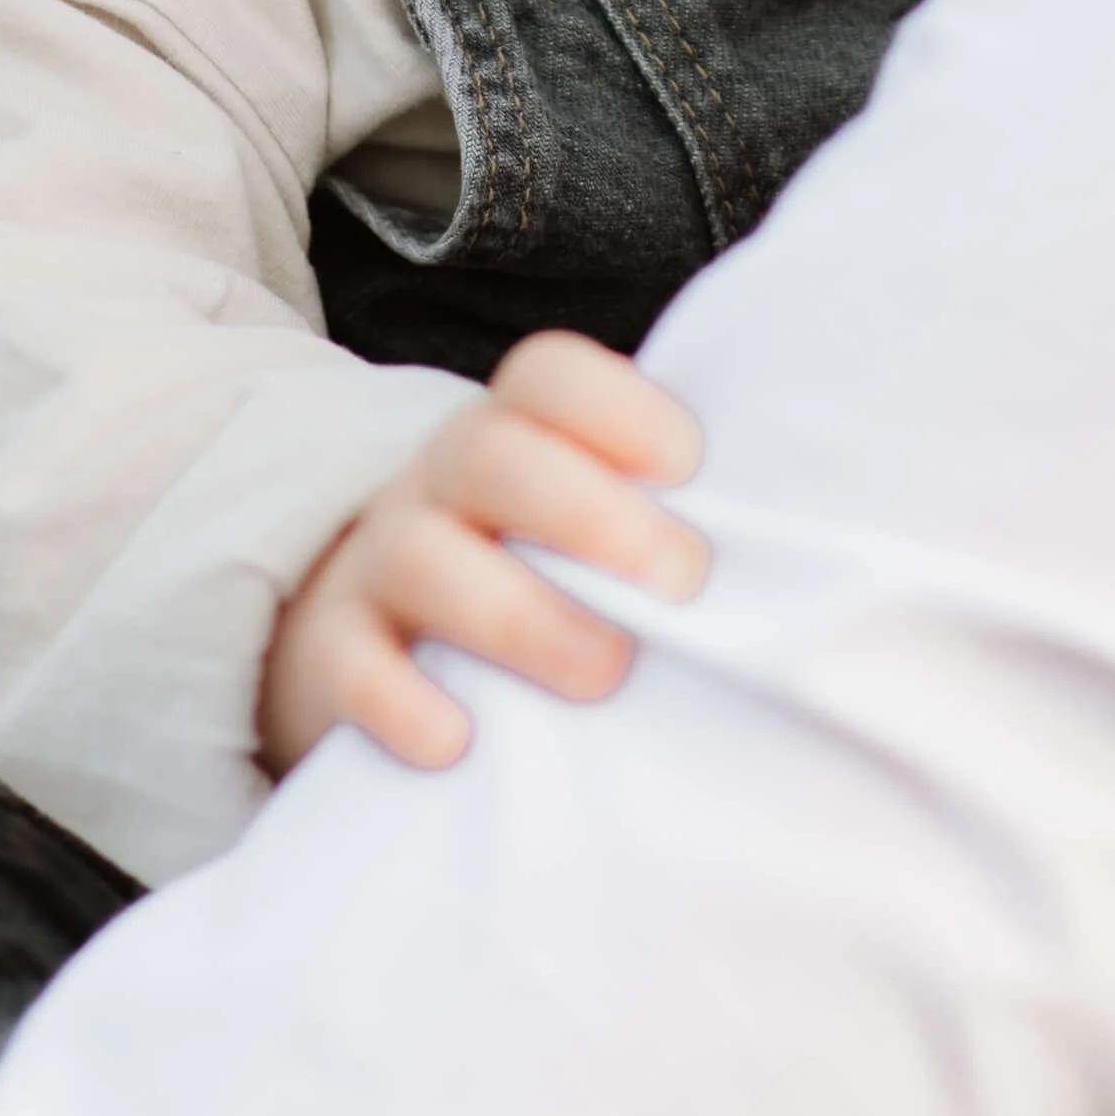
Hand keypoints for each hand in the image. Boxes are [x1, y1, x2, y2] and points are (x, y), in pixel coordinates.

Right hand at [257, 329, 706, 778]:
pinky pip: (347, 666)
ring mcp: (375, 563)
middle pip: (491, 453)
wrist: (360, 635)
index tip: (691, 465)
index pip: (546, 374)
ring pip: (424, 556)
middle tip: (681, 581)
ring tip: (606, 670)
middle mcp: (438, 480)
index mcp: (509, 430)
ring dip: (524, 614)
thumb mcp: (571, 523)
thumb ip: (649, 515)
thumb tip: (787, 545)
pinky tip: (460, 741)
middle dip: (591, 513)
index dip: (619, 406)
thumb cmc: (521, 575)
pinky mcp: (327, 655)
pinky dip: (402, 701)